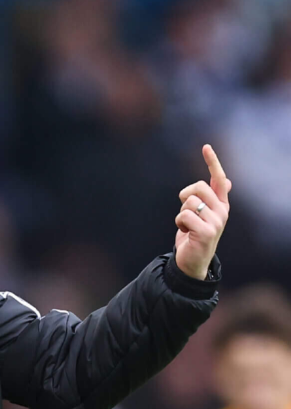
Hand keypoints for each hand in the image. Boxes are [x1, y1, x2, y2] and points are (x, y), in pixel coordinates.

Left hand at [174, 144, 230, 279]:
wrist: (192, 261)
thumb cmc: (194, 236)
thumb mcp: (202, 215)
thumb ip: (211, 199)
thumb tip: (228, 181)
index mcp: (221, 204)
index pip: (219, 179)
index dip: (212, 162)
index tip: (205, 146)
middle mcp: (222, 211)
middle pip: (198, 187)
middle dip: (185, 196)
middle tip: (185, 211)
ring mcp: (216, 221)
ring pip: (189, 202)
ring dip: (181, 214)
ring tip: (187, 226)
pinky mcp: (207, 231)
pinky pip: (184, 215)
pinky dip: (179, 223)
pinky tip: (186, 233)